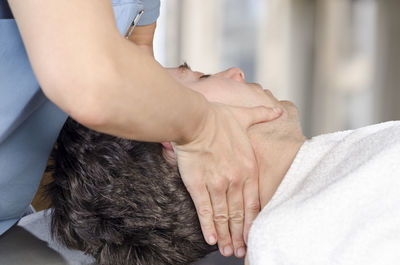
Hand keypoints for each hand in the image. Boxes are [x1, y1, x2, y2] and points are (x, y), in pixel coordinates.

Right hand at [173, 102, 281, 257]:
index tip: (253, 234)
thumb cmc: (217, 118)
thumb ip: (262, 115)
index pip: (254, 202)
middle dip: (240, 235)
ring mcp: (217, 184)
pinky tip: (211, 239)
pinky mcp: (198, 185)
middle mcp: (235, 179)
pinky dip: (208, 225)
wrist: (195, 120)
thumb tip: (278, 110)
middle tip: (240, 251)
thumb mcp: (244, 116)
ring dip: (226, 235)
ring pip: (223, 215)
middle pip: (239, 214)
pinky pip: (204, 209)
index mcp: (248, 167)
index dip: (253, 221)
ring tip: (227, 251)